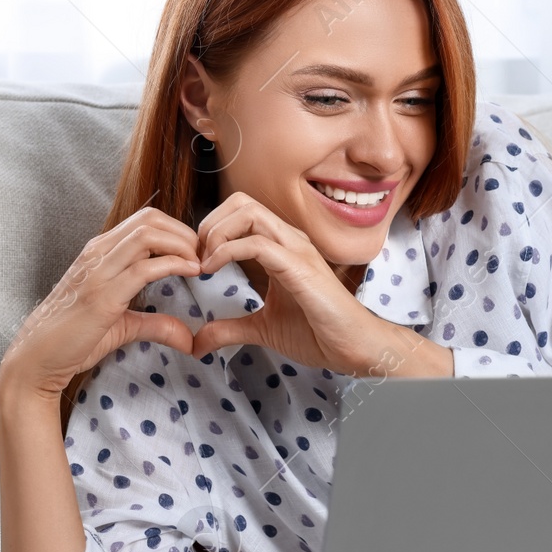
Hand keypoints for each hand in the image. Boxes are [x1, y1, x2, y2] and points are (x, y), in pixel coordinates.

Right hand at [1, 206, 201, 396]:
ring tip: (200, 263)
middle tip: (204, 257)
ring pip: (147, 234)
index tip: (197, 254)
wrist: (36, 359)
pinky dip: (174, 265)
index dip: (178, 231)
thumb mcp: (121, 326)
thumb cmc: (72, 340)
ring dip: (182, 244)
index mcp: (100, 253)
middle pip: (149, 219)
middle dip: (185, 232)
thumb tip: (187, 337)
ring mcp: (98, 271)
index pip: (144, 221)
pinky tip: (191, 272)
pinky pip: (144, 267)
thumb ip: (155, 324)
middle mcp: (97, 253)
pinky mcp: (102, 295)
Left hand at [190, 192, 446, 376]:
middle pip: (242, 202)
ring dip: (216, 233)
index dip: (212, 228)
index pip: (241, 212)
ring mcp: (297, 251)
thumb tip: (198, 341)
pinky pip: (257, 244)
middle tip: (196, 257)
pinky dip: (227, 251)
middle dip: (210, 224)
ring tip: (204, 262)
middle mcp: (290, 240)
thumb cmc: (320, 332)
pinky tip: (213, 270)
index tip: (197, 260)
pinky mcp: (300, 269)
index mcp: (282, 247)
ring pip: (249, 213)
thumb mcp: (263, 329)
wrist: (355, 348)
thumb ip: (230, 329)